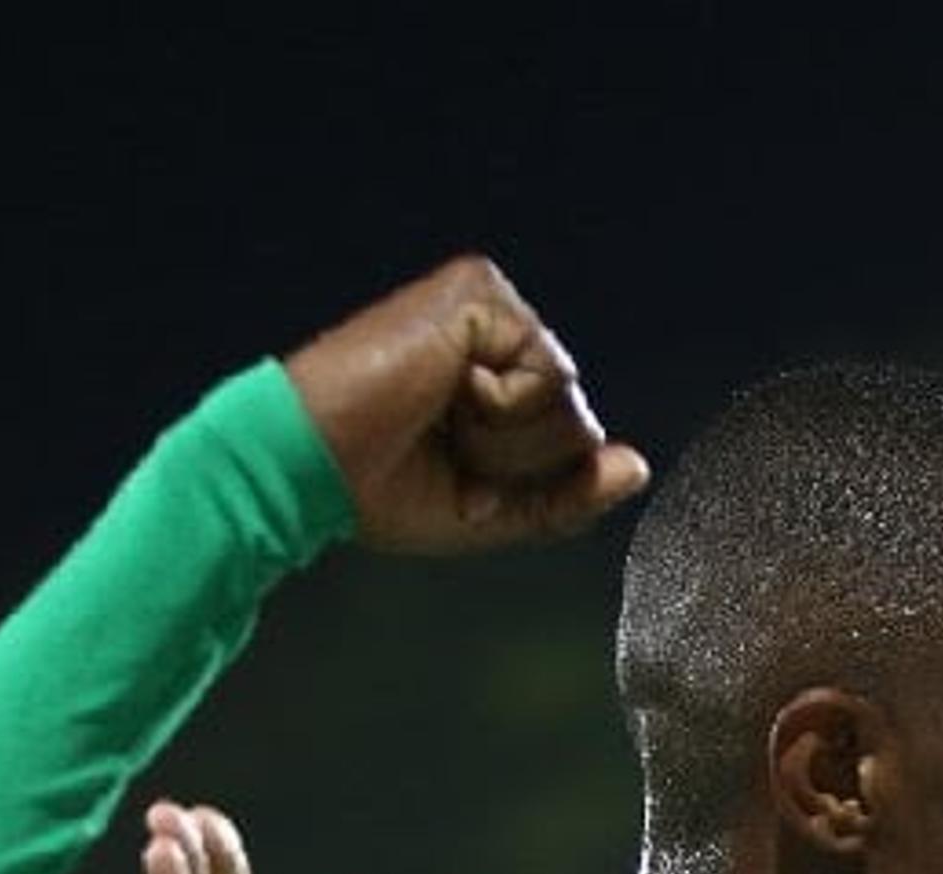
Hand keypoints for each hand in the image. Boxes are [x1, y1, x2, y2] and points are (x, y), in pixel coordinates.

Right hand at [282, 254, 650, 556]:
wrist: (306, 467)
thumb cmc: (376, 489)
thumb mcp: (490, 511)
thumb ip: (566, 495)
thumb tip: (636, 467)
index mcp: (496, 373)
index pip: (568, 440)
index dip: (518, 482)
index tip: (451, 475)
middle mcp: (499, 331)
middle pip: (578, 424)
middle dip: (517, 465)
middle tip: (444, 449)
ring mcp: (491, 306)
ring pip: (570, 405)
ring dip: (507, 443)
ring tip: (440, 422)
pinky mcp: (480, 294)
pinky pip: (548, 376)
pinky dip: (500, 409)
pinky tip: (445, 393)